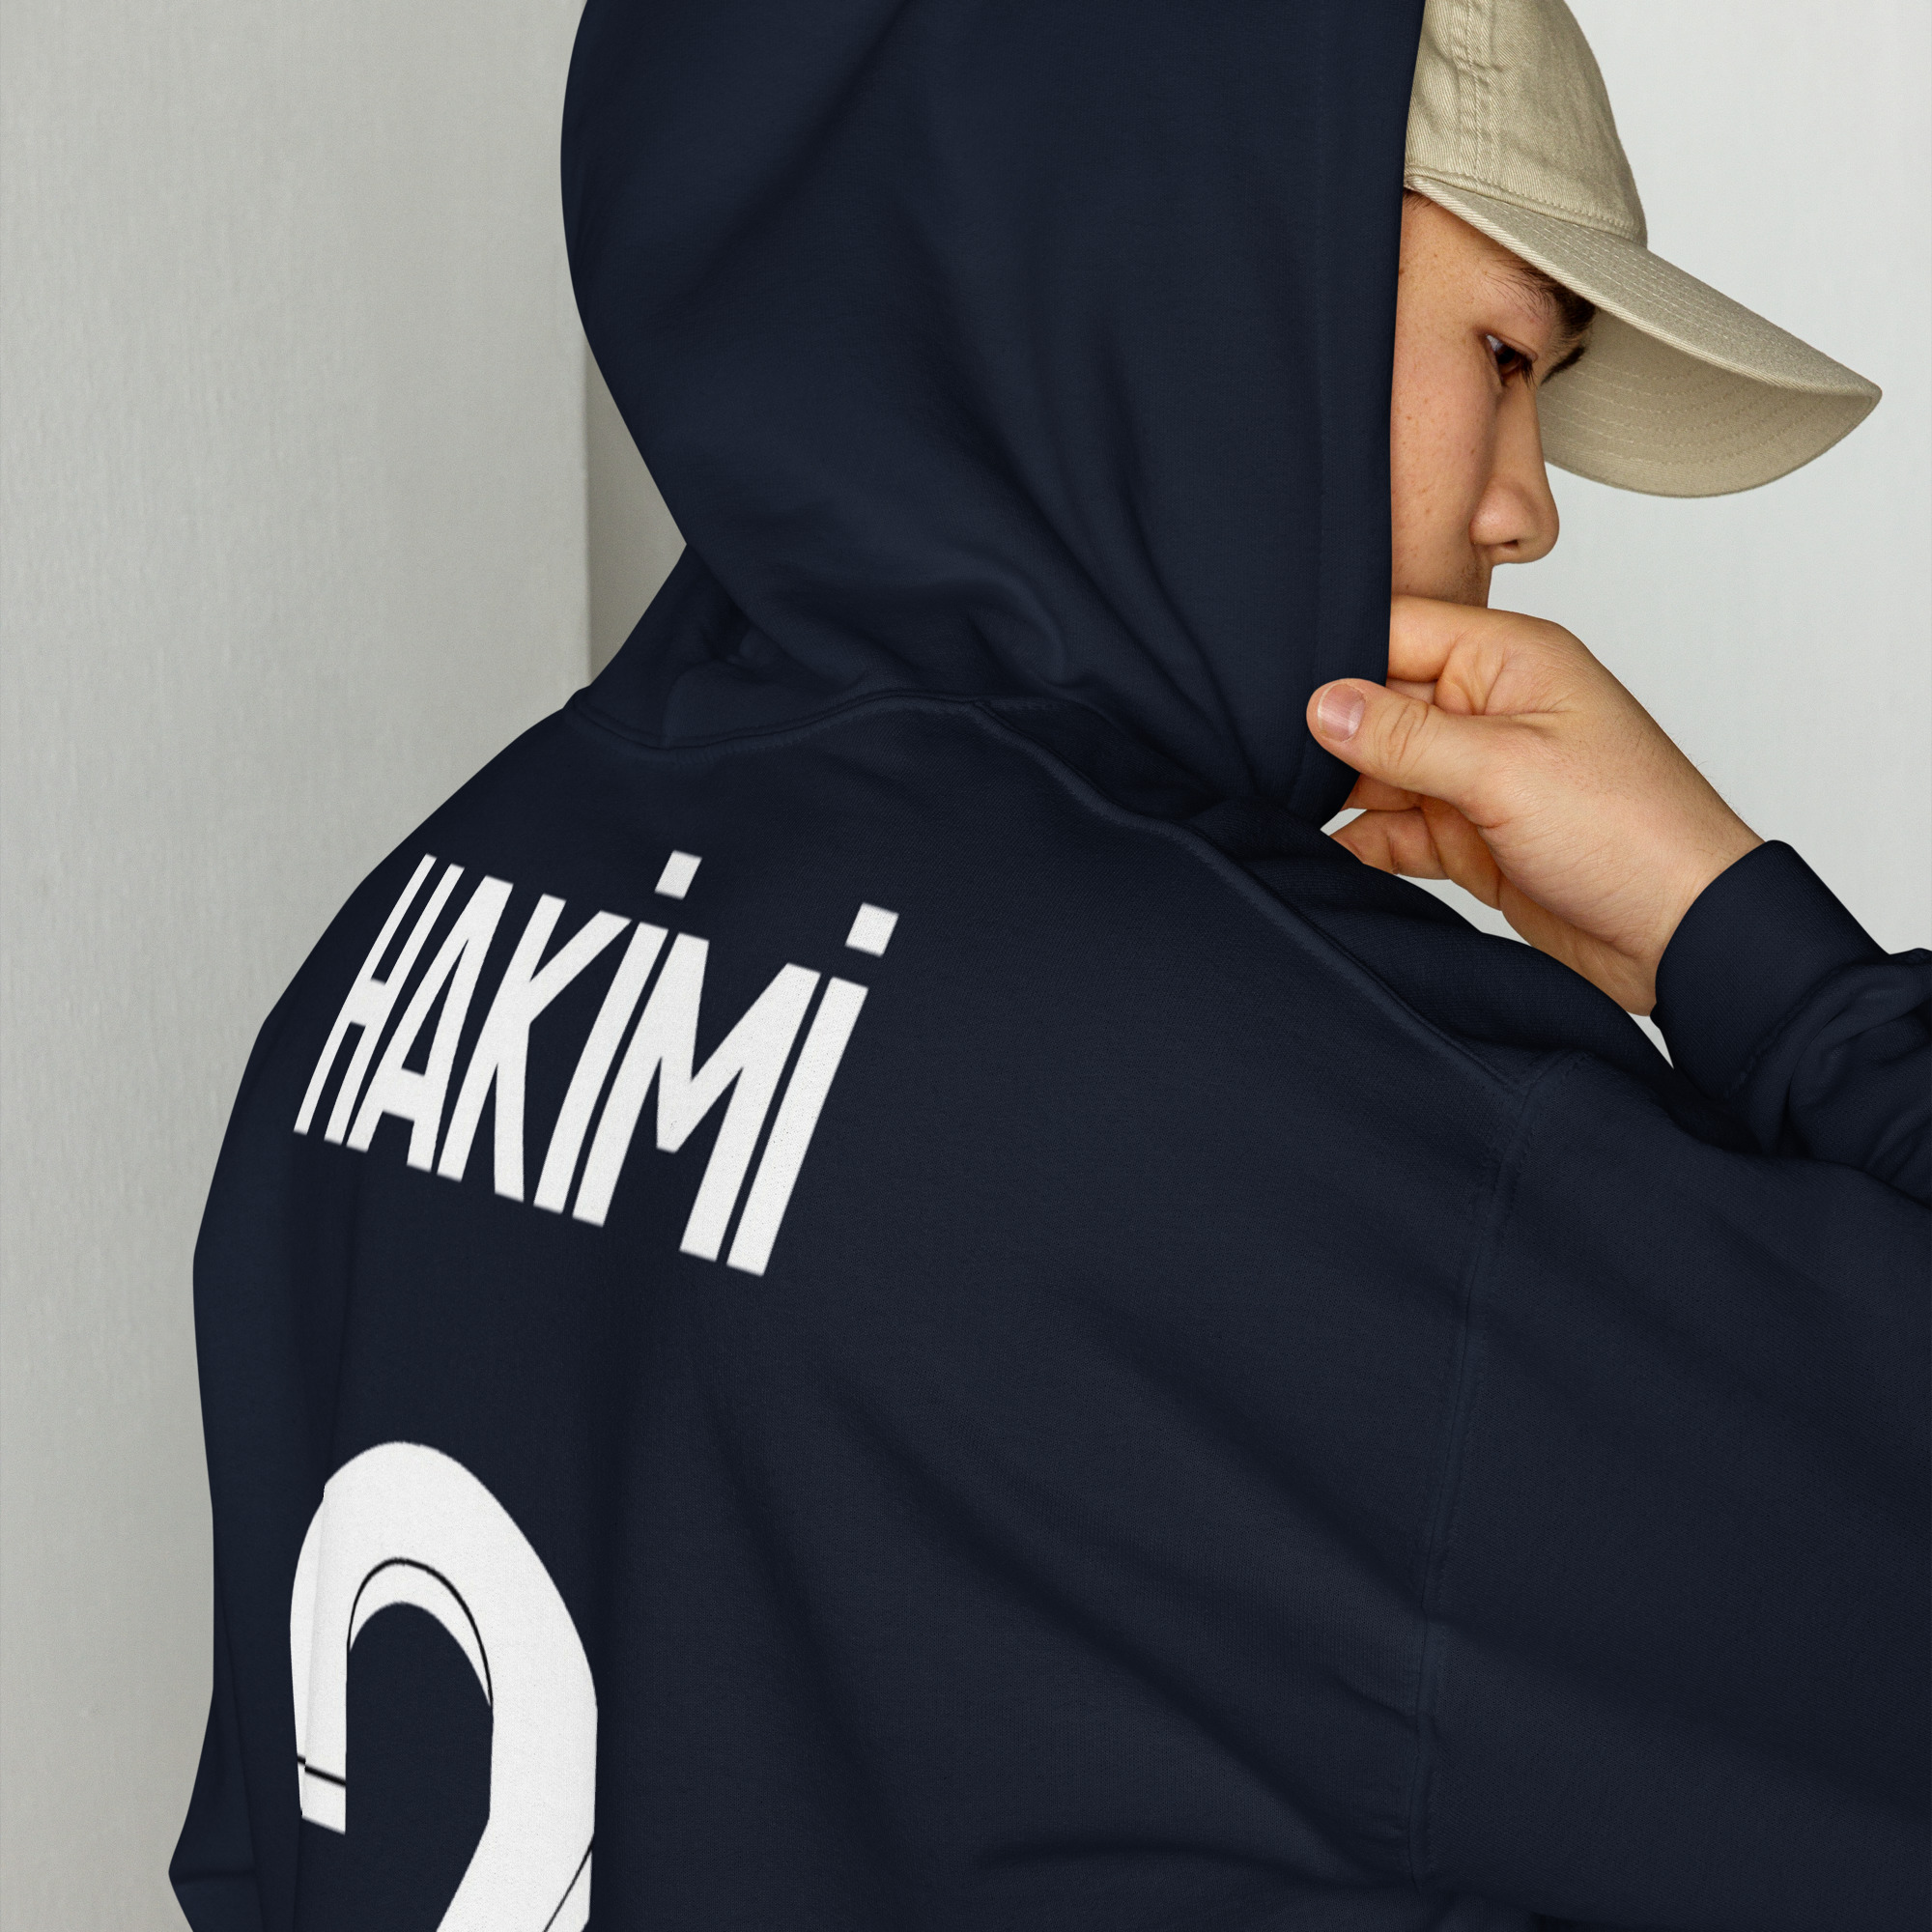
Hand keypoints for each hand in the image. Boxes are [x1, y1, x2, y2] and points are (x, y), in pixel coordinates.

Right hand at [1307, 597, 1761, 1013]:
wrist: (1681, 937)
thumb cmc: (1633, 833)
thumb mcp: (1504, 770)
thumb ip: (1404, 735)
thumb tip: (1324, 703)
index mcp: (1509, 660)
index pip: (1397, 628)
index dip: (1336, 657)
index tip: (1274, 694)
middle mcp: (1490, 708)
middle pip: (1378, 701)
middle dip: (1330, 734)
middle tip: (1273, 763)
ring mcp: (1478, 775)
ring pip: (1378, 770)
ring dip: (1339, 792)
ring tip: (1290, 810)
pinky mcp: (1470, 835)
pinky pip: (1394, 828)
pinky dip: (1362, 841)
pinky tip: (1328, 852)